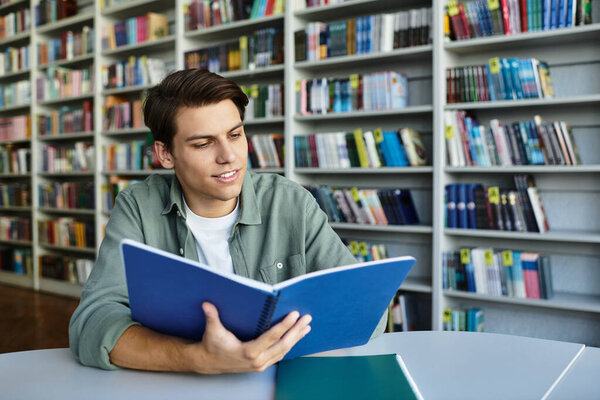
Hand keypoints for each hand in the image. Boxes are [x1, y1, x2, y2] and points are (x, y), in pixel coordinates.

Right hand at [185, 302, 311, 373]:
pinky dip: (289, 345)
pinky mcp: (261, 365)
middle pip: (282, 345)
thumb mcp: (212, 331)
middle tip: (306, 319)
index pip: (271, 337)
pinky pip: (279, 355)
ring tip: (305, 327)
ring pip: (283, 351)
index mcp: (248, 352)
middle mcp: (257, 360)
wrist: (209, 362)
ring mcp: (260, 364)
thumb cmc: (213, 346)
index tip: (294, 315)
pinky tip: (295, 337)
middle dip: (296, 331)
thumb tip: (207, 305)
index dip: (284, 326)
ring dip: (295, 338)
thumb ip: (212, 317)